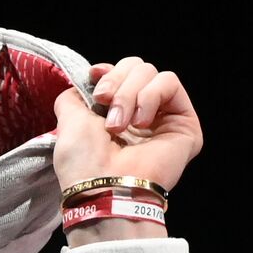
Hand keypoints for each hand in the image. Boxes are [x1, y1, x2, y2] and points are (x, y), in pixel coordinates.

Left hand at [52, 57, 204, 194]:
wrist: (104, 186)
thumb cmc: (84, 162)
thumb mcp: (68, 121)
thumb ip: (74, 98)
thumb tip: (83, 82)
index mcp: (114, 114)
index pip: (120, 72)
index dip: (108, 71)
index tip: (94, 76)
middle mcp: (139, 114)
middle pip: (136, 67)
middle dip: (116, 82)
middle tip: (104, 104)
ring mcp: (163, 118)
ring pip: (151, 72)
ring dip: (129, 94)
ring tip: (119, 125)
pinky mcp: (184, 123)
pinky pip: (170, 82)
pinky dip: (150, 96)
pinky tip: (141, 123)